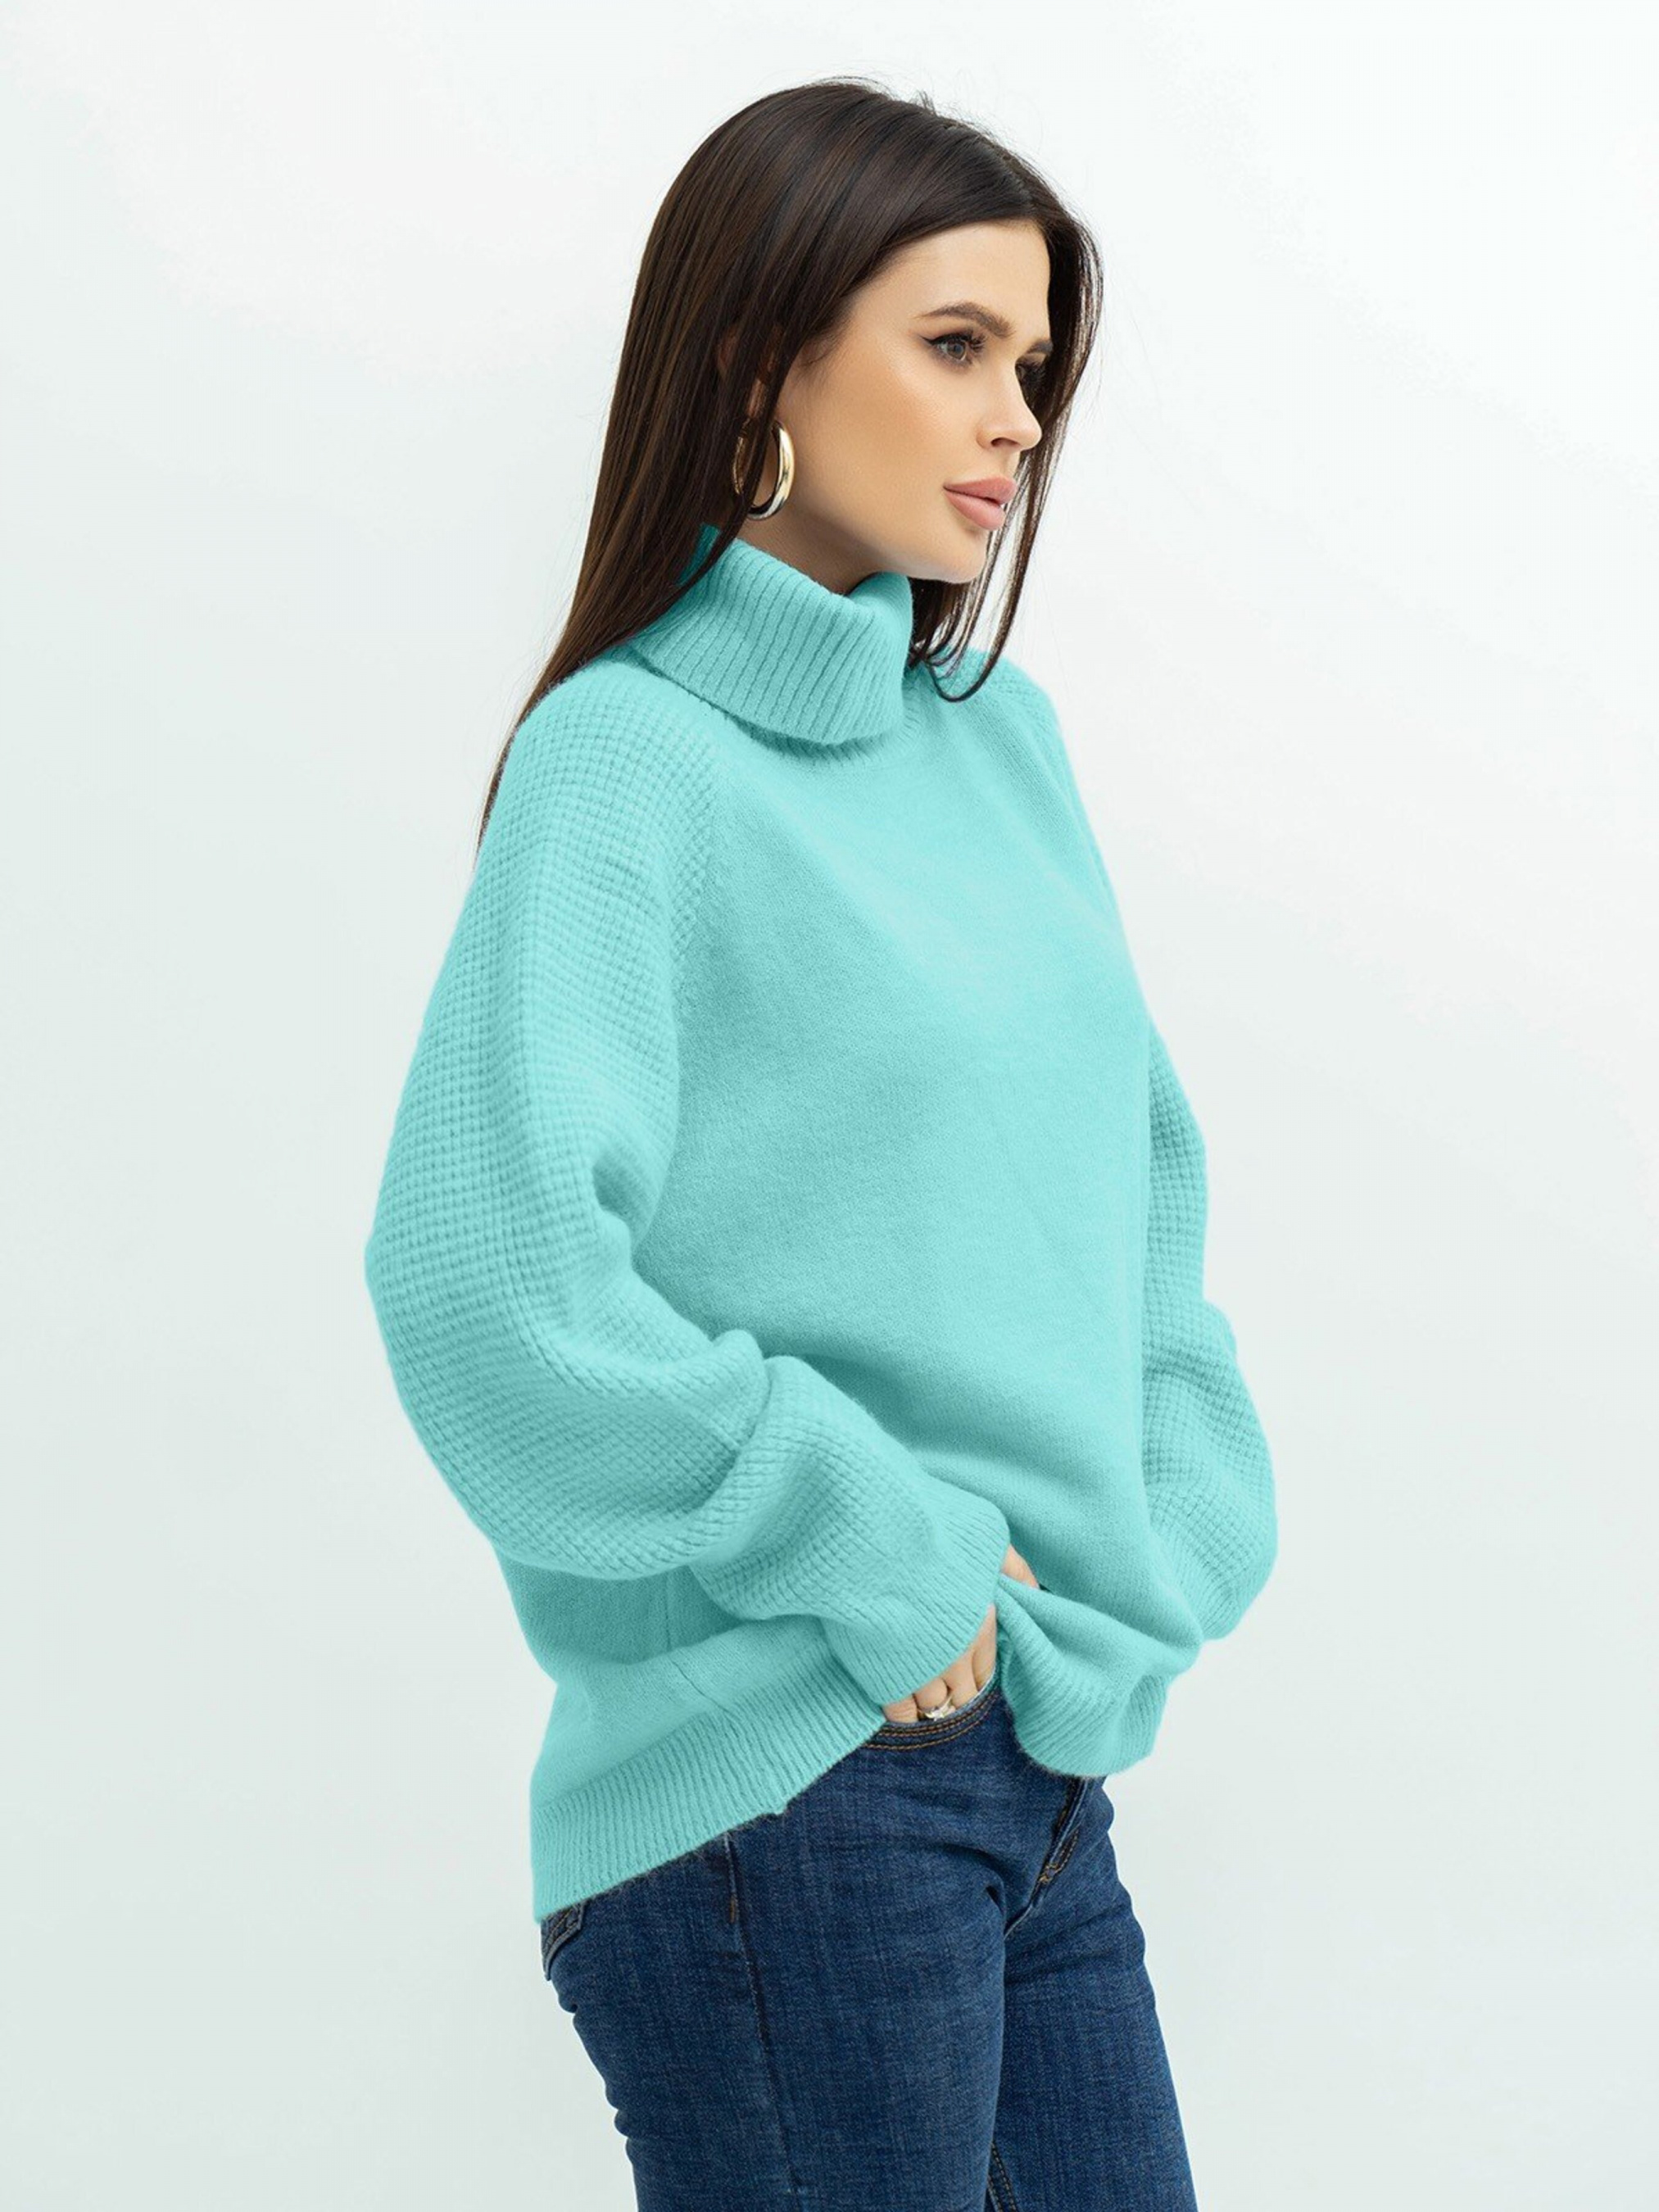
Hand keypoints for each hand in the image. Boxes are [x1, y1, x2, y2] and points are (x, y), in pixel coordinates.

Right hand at [880, 1543, 1040, 1724]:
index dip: (979, 1678)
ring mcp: (920, 1667)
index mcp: (981, 1622)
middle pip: (963, 1694)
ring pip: (933, 1705)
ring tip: (926, 1704)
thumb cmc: (930, 1525)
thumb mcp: (987, 1535)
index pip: (987, 1670)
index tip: (972, 1680)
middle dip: (958, 1696)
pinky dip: (904, 1717)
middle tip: (949, 1696)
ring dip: (933, 1706)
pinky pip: (899, 1712)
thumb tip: (1035, 1593)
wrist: (871, 1530)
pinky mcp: (885, 1673)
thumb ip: (1014, 1567)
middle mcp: (955, 1653)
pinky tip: (903, 1712)